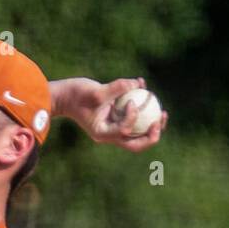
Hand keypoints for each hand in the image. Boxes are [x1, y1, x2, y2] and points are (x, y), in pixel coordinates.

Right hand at [49, 76, 167, 151]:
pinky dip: (141, 108)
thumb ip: (116, 88)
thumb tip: (138, 84)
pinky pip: (133, 118)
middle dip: (151, 135)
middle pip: (136, 143)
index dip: (132, 118)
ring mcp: (113, 128)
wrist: (64, 97)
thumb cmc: (75, 94)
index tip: (131, 102)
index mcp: (103, 134)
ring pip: (137, 134)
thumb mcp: (95, 91)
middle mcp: (110, 135)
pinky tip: (147, 91)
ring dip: (152, 125)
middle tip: (160, 121)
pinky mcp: (115, 118)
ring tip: (163, 113)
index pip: (124, 132)